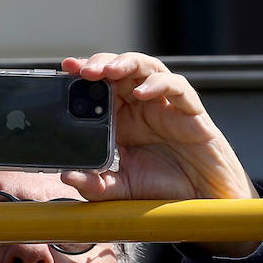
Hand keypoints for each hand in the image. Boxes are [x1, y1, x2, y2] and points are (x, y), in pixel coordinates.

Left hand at [61, 52, 259, 256]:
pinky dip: (159, 84)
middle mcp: (140, 106)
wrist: (197, 199)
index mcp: (120, 119)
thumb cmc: (160, 188)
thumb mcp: (118, 189)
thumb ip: (93, 184)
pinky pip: (176, 87)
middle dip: (100, 64)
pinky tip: (143, 93)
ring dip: (127, 64)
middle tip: (83, 70)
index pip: (100, 87)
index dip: (84, 75)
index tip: (65, 68)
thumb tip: (66, 176)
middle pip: (120, 70)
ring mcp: (164, 105)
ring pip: (146, 69)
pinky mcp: (189, 110)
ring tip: (109, 71)